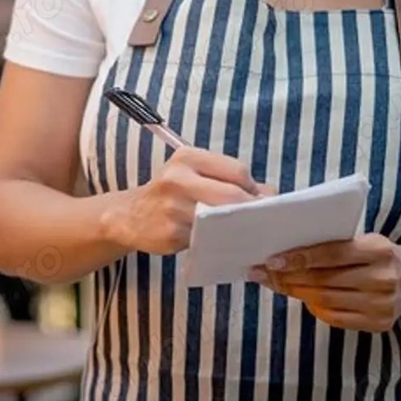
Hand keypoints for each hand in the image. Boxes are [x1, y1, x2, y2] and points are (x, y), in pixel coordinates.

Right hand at [105, 146, 272, 256]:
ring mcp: (174, 208)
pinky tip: (227, 243)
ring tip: (247, 231)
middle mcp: (178, 178)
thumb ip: (227, 178)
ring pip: (223, 220)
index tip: (259, 200)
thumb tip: (270, 193)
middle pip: (233, 195)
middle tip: (263, 221)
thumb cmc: (170, 193)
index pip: (237, 170)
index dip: (254, 187)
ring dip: (241, 229)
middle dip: (253, 209)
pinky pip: (210, 240)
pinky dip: (224, 243)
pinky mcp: (173, 234)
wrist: (130, 216)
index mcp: (187, 157)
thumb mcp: (192, 173)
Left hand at [249, 234, 400, 332]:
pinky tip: (301, 298)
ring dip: (295, 292)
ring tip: (275, 283)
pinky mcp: (378, 324)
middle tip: (263, 272)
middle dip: (289, 277)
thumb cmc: (377, 254)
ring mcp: (382, 305)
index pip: (330, 253)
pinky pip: (335, 318)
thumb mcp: (362, 240)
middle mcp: (383, 278)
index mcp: (378, 249)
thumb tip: (285, 250)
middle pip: (324, 280)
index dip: (298, 257)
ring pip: (326, 300)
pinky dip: (313, 307)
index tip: (271, 260)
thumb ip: (332, 244)